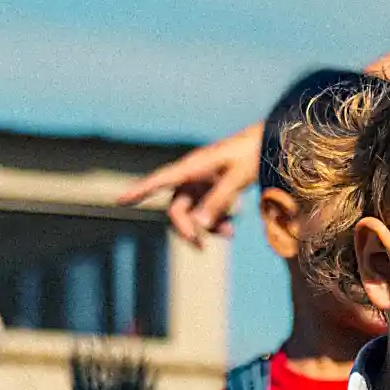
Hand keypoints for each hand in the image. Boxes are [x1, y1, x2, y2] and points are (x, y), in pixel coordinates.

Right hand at [115, 123, 262, 246]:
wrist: (269, 142)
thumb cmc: (252, 153)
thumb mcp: (238, 177)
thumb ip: (219, 200)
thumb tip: (199, 224)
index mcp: (193, 166)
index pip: (160, 180)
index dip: (139, 191)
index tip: (120, 201)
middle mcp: (193, 174)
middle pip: (177, 207)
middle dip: (186, 228)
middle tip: (200, 247)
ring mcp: (202, 182)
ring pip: (193, 212)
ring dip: (205, 227)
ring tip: (228, 235)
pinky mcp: (213, 188)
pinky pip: (206, 210)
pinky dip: (216, 221)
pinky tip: (231, 229)